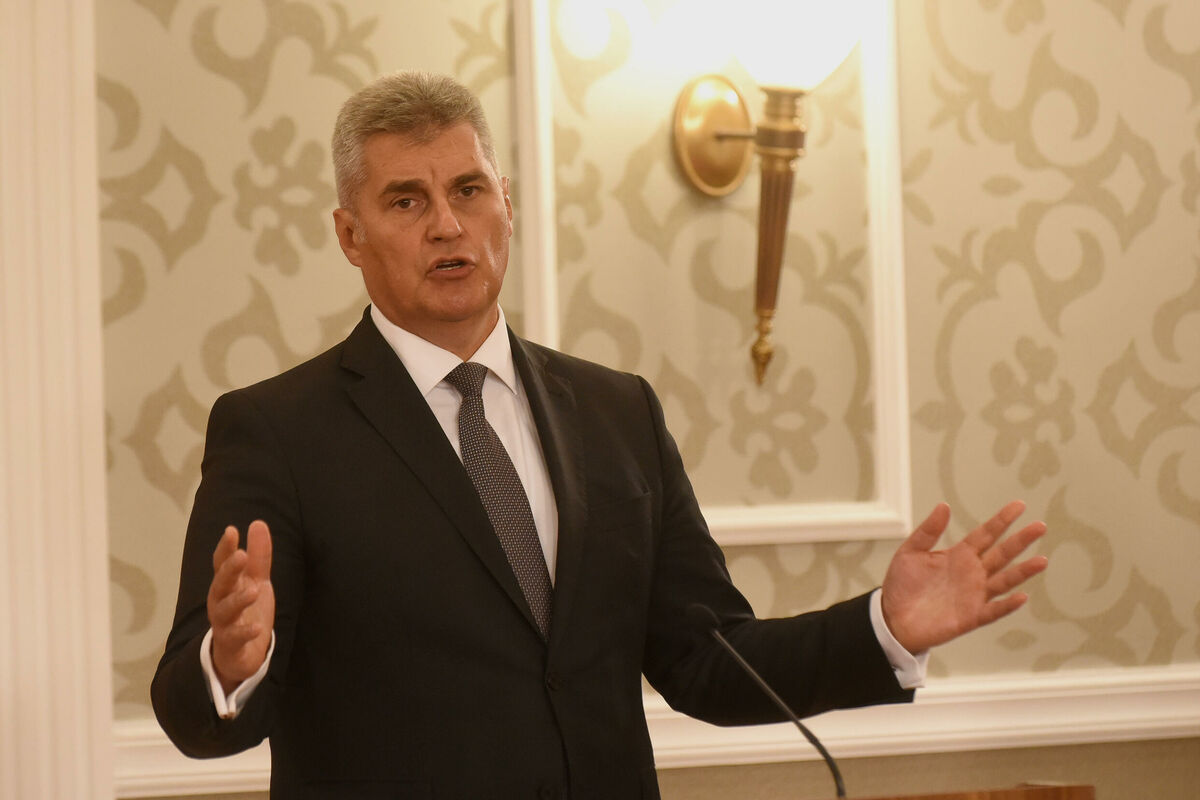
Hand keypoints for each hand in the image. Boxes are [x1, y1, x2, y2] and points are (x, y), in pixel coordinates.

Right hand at [207, 520, 274, 694]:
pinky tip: (258, 628)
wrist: (240, 654)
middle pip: (220, 584)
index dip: (225, 548)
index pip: (222, 563)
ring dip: (238, 600)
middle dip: (229, 570)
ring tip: (254, 590)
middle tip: (241, 555)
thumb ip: (259, 556)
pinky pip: (235, 638)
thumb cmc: (246, 611)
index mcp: (227, 585)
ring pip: (225, 610)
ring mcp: (224, 624)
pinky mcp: (231, 645)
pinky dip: (245, 633)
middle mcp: (220, 602)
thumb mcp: (257, 581)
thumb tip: (258, 522)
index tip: (231, 531)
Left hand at [881, 500, 1047, 653]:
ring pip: (1004, 580)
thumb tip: (944, 506)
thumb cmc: (902, 585)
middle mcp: (972, 573)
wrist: (893, 619)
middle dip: (1020, 540)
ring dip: (1023, 571)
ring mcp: (974, 595)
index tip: (1019, 505)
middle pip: (1002, 554)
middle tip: (1040, 526)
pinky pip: (993, 610)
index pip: (986, 534)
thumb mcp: (910, 552)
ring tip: (1042, 560)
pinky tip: (1021, 596)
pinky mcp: (971, 617)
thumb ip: (928, 531)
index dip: (1002, 520)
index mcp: (959, 555)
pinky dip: (1007, 605)